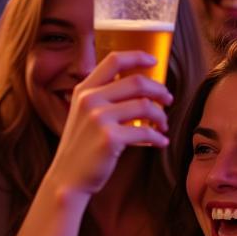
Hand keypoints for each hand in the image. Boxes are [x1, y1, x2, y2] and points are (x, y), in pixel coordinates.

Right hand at [45, 51, 171, 197]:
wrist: (68, 179)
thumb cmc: (81, 148)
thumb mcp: (83, 115)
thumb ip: (102, 98)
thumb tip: (137, 87)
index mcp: (84, 90)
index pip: (114, 61)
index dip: (137, 56)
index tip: (154, 61)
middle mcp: (90, 100)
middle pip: (137, 82)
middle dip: (159, 90)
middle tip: (168, 99)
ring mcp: (99, 118)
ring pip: (146, 106)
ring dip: (161, 116)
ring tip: (163, 125)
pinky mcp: (110, 138)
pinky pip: (145, 132)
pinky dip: (158, 137)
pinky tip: (160, 142)